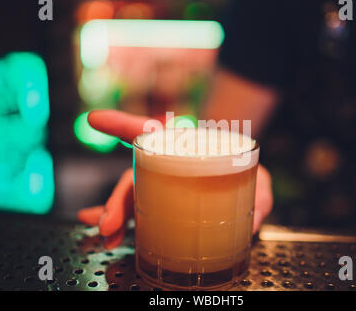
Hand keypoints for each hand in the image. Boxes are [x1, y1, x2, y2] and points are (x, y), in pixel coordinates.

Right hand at [77, 110, 272, 248]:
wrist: (240, 187)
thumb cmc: (243, 175)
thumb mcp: (257, 178)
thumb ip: (261, 194)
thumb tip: (254, 221)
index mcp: (184, 150)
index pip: (151, 132)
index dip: (122, 124)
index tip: (94, 119)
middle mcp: (167, 167)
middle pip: (135, 178)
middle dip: (117, 201)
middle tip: (108, 224)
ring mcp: (163, 189)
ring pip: (132, 199)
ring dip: (114, 217)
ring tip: (105, 235)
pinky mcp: (164, 209)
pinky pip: (139, 216)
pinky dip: (123, 224)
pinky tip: (107, 236)